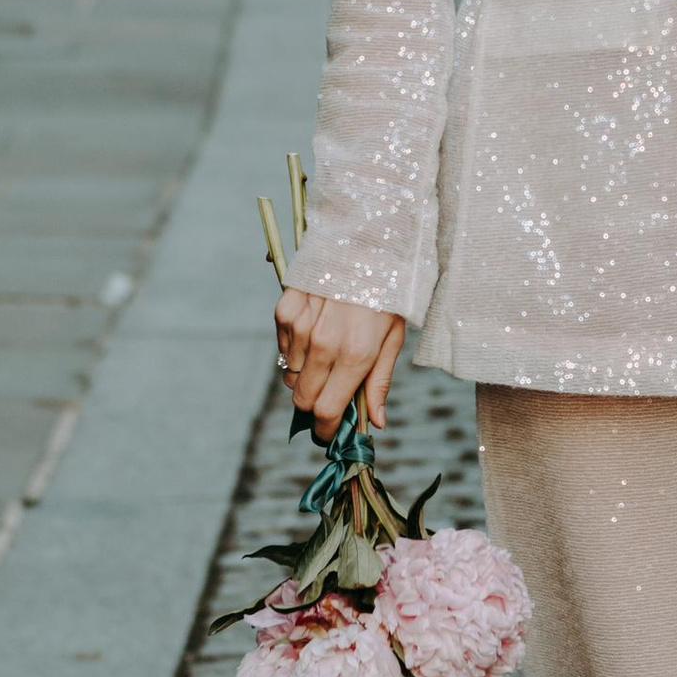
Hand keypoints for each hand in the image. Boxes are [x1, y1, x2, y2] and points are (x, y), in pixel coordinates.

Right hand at [275, 288, 407, 442]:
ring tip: (328, 353)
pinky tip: (316, 331)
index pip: (326, 411)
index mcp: (355, 356)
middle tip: (329, 396)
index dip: (325, 430)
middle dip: (314, 407)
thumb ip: (380, 382)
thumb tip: (376, 423)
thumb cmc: (386, 293)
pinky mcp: (284, 311)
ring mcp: (300, 328)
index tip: (329, 433)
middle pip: (302, 400)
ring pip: (290, 375)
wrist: (364, 243)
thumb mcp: (394, 338)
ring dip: (306, 375)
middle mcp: (323, 345)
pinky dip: (295, 350)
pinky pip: (282, 348)